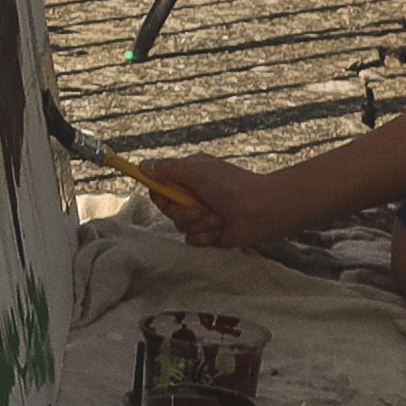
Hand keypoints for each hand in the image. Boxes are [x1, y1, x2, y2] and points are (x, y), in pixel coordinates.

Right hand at [140, 150, 280, 248]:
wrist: (263, 211)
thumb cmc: (233, 187)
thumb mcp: (197, 171)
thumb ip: (168, 170)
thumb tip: (142, 166)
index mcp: (190, 175)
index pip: (160, 187)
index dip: (161, 195)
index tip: (167, 197)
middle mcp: (194, 194)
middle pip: (168, 209)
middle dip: (183, 212)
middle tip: (199, 208)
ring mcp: (202, 215)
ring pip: (180, 226)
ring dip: (199, 224)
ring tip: (218, 218)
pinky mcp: (210, 233)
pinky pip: (193, 240)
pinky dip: (206, 236)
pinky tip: (221, 230)